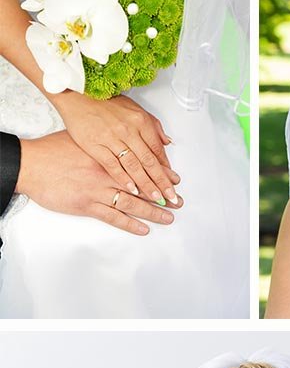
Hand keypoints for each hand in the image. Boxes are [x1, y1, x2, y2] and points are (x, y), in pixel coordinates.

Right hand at [16, 132, 178, 234]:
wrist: (33, 164)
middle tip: (178, 201)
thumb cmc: (54, 150)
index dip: (160, 173)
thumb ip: (105, 143)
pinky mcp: (87, 204)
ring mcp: (98, 189)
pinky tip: (143, 227)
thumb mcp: (83, 139)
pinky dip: (130, 223)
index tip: (174, 179)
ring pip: (132, 202)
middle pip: (143, 184)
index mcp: (109, 153)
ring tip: (168, 216)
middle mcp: (108, 172)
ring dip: (152, 211)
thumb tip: (121, 143)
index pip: (142, 164)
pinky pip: (113, 216)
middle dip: (163, 194)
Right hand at [54, 91, 181, 207]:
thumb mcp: (133, 108)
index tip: (173, 181)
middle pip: (149, 160)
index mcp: (140, 120)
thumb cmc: (104, 102)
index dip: (166, 167)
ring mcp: (111, 138)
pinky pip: (112, 165)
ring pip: (133, 165)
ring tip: (155, 197)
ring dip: (146, 183)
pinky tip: (131, 189)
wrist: (77, 96)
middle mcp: (128, 129)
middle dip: (161, 181)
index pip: (157, 148)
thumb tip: (166, 141)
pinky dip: (123, 178)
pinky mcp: (94, 145)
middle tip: (171, 196)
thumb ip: (152, 125)